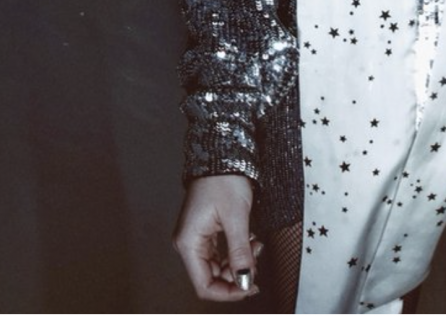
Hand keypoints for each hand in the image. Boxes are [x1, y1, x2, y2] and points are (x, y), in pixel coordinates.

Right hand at [173, 173, 261, 300]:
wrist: (222, 153)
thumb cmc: (224, 179)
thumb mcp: (236, 217)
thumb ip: (240, 252)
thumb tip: (244, 281)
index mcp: (189, 243)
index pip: (204, 285)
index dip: (227, 292)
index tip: (250, 287)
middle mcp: (189, 243)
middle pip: (212, 277)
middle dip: (237, 273)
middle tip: (257, 258)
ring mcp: (197, 237)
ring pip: (219, 265)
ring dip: (240, 260)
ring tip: (256, 244)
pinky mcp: (206, 230)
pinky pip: (221, 251)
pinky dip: (237, 250)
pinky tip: (250, 238)